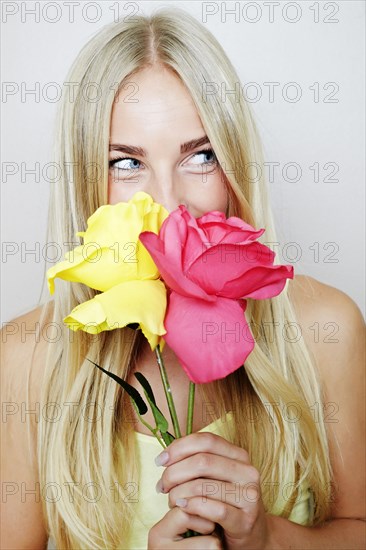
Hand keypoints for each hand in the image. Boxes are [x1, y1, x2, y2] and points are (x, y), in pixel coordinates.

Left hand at [154, 432, 269, 549]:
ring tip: (171, 500)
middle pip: (202, 461)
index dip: (179, 447)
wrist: (253, 536)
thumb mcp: (215, 478)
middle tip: (162, 485)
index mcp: (239, 456)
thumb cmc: (226, 503)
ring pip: (204, 486)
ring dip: (179, 493)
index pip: (206, 440)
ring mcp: (249, 496)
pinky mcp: (245, 520)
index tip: (160, 460)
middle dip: (174, 472)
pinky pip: (214, 509)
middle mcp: (248, 472)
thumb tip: (165, 457)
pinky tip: (182, 507)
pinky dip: (192, 507)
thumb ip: (197, 462)